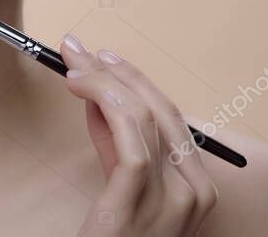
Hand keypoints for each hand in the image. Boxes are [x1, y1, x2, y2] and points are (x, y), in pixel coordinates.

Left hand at [60, 34, 217, 235]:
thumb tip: (98, 91)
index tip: (102, 56)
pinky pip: (130, 145)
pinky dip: (105, 104)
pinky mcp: (138, 208)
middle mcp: (194, 193)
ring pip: (144, 118)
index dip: (135, 79)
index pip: (170, 116)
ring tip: (72, 64)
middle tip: (78, 48)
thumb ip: (114, 139)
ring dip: (104, 81)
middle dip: (117, 71)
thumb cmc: (109, 236)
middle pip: (161, 110)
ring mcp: (173, 203)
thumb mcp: (117, 183)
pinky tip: (81, 88)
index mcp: (196, 186)